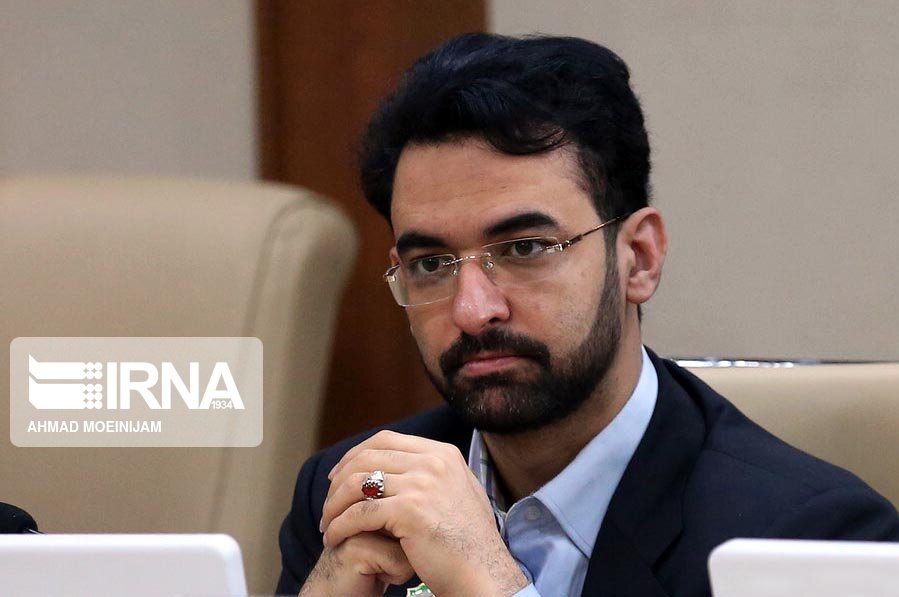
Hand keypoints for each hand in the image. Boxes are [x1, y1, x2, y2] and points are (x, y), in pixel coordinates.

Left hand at [320, 430, 527, 595]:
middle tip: (327, 502)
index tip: (338, 475)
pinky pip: (359, 514)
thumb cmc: (469, 543)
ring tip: (327, 524)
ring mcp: (422, 484)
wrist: (483, 575)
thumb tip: (402, 463)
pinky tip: (333, 538)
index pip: (386, 440)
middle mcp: (433, 462)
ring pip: (357, 484)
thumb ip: (433, 474)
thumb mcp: (458, 492)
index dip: (355, 455)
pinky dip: (340, 526)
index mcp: (443, 454)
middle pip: (368, 457)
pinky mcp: (409, 511)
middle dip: (339, 479)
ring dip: (334, 504)